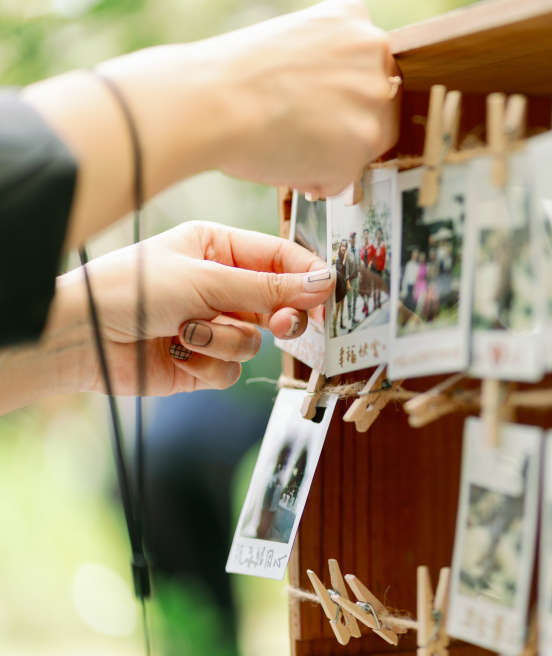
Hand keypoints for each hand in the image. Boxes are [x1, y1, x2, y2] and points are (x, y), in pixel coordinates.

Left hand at [0, 221, 333, 412]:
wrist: (81, 338)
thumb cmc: (131, 289)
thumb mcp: (207, 280)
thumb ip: (269, 288)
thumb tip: (323, 285)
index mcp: (219, 248)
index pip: (281, 258)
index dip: (307, 276)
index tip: (328, 294)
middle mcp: (220, 285)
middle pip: (279, 303)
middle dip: (279, 316)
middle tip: (282, 324)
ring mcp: (212, 325)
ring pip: (255, 341)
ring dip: (225, 339)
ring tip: (187, 331)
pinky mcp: (201, 362)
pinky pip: (232, 369)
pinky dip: (208, 363)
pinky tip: (177, 352)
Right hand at [22, 0, 398, 247]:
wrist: (210, 101)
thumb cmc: (232, 77)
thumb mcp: (291, 43)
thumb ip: (329, 65)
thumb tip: (340, 103)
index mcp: (353, 20)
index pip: (371, 69)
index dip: (343, 97)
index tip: (320, 108)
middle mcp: (374, 52)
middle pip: (379, 106)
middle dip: (344, 127)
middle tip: (300, 131)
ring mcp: (374, 96)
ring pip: (367, 142)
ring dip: (333, 155)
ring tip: (288, 145)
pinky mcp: (366, 139)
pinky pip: (348, 175)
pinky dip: (320, 180)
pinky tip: (289, 163)